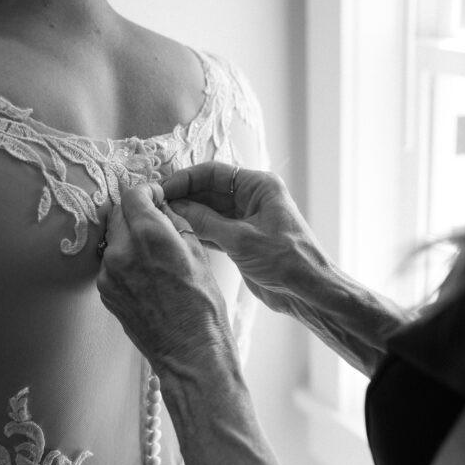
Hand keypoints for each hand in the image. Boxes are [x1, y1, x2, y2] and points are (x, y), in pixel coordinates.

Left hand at [97, 183, 238, 377]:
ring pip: (113, 239)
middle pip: (119, 214)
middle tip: (156, 224)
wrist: (190, 351)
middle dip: (136, 213)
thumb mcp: (198, 254)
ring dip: (129, 238)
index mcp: (150, 236)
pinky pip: (111, 263)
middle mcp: (122, 251)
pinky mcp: (105, 291)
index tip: (156, 197)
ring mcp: (109, 273)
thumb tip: (162, 206)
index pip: (133, 195)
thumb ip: (175, 223)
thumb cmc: (203, 306)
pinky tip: (146, 275)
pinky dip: (124, 261)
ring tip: (154, 255)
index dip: (147, 192)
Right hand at [163, 163, 324, 315]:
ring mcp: (247, 220)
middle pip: (209, 190)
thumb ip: (205, 222)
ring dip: (187, 215)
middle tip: (155, 206)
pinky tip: (177, 234)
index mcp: (259, 186)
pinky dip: (196, 232)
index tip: (162, 189)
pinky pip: (213, 230)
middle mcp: (253, 198)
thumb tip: (174, 207)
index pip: (214, 173)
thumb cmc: (287, 261)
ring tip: (160, 220)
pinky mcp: (242, 241)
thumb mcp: (241, 239)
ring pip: (209, 211)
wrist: (308, 292)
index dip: (185, 179)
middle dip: (183, 197)